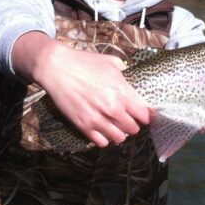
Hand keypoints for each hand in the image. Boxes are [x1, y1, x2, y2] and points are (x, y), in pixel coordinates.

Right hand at [12, 31, 151, 147]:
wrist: (57, 68)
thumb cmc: (85, 62)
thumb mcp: (111, 62)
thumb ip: (125, 72)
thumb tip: (131, 77)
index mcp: (122, 92)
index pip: (145, 114)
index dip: (147, 115)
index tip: (145, 114)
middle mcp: (113, 108)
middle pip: (134, 128)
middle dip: (133, 124)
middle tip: (129, 119)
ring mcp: (98, 119)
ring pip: (119, 138)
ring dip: (120, 133)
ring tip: (116, 126)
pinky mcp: (83, 126)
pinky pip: (102, 142)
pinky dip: (105, 138)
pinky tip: (102, 129)